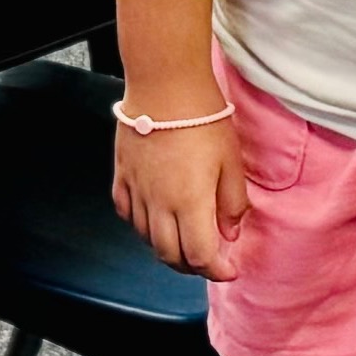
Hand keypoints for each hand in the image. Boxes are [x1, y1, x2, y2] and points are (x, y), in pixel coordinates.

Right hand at [110, 103, 246, 279]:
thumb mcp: (231, 162)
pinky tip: (153, 219)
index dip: (217, 271)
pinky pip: (127, 213)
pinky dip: (141, 225)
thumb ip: (232, 203)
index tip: (229, 271)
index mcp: (189, 203)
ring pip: (147, 238)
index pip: (201, 256)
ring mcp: (137, 190)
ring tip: (184, 241)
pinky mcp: (122, 174)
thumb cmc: (203, 118)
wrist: (165, 84)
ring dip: (167, 248)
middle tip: (208, 261)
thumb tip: (230, 233)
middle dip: (192, 266)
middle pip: (170, 255)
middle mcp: (158, 204)